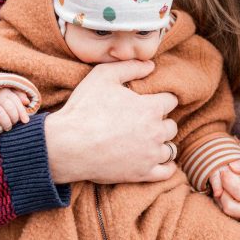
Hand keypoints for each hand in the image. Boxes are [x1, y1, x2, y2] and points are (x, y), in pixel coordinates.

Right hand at [0, 88, 29, 131]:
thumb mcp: (8, 93)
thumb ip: (18, 96)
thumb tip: (27, 102)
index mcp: (5, 91)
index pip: (16, 101)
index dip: (22, 112)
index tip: (26, 121)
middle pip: (9, 107)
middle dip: (14, 118)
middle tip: (13, 124)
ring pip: (1, 113)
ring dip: (6, 123)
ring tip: (7, 127)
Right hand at [44, 59, 177, 184]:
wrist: (68, 146)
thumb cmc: (84, 109)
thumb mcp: (103, 76)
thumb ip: (130, 67)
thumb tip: (151, 66)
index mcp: (150, 108)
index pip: (171, 100)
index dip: (161, 98)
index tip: (150, 101)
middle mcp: (156, 132)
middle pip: (171, 125)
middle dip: (161, 121)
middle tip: (145, 121)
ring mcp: (150, 155)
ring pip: (170, 148)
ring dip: (161, 143)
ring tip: (148, 141)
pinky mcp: (142, 174)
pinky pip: (167, 172)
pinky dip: (166, 166)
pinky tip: (158, 160)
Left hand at [211, 154, 239, 234]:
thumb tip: (231, 166)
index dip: (227, 179)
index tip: (226, 170)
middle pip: (230, 207)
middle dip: (222, 191)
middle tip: (223, 180)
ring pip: (228, 215)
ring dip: (222, 200)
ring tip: (227, 188)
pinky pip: (232, 222)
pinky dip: (227, 210)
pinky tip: (232, 199)